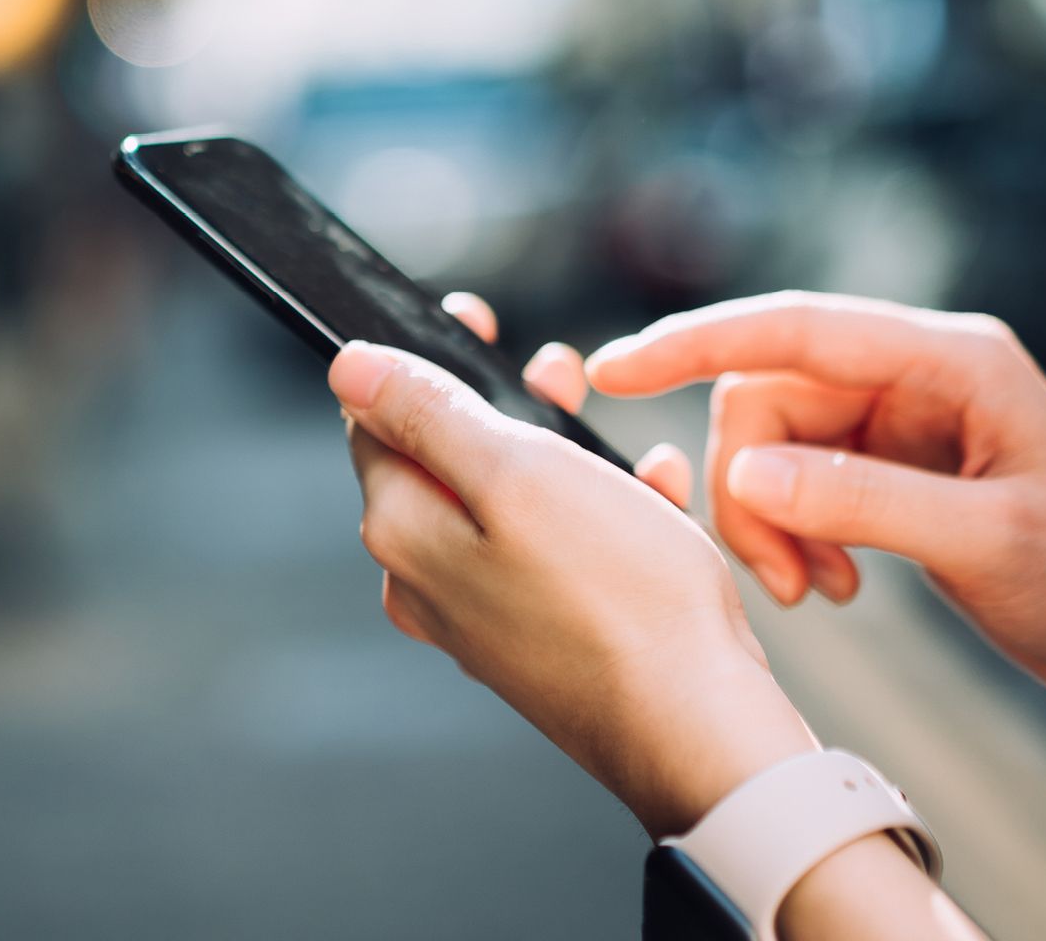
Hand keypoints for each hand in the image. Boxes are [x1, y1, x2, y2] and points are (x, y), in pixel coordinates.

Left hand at [328, 294, 817, 836]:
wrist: (697, 727)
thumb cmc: (620, 599)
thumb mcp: (519, 473)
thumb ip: (428, 414)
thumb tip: (349, 369)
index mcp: (404, 534)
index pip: (376, 423)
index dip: (422, 361)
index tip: (473, 319)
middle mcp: (430, 582)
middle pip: (448, 461)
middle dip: (507, 406)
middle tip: (559, 372)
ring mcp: (486, 618)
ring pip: (514, 504)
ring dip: (567, 457)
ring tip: (623, 442)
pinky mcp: (544, 642)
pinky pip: (562, 555)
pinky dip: (605, 519)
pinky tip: (655, 504)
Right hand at [583, 291, 1045, 712]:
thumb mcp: (982, 542)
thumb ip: (861, 501)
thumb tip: (743, 473)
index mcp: (951, 359)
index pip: (795, 328)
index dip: (696, 343)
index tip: (613, 370)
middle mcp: (919, 372)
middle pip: (770, 395)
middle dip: (750, 486)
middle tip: (784, 580)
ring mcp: (904, 417)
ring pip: (776, 444)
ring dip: (772, 520)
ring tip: (817, 592)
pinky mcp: (896, 463)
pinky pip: (803, 480)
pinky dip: (797, 533)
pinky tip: (838, 586)